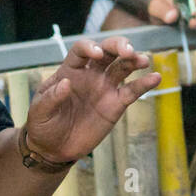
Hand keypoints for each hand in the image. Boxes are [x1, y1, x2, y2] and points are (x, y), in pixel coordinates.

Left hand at [24, 37, 159, 164]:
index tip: (96, 54)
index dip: (90, 48)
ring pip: (123, 67)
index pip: (82, 50)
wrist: (53, 149)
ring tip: (143, 60)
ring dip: (134, 60)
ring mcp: (105, 88)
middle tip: (128, 50)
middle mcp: (90, 74)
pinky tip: (156, 78)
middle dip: (118, 46)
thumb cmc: (43, 125)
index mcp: (70, 70)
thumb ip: (51, 97)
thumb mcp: (39, 112)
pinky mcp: (116, 104)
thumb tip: (65, 83)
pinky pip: (132, 90)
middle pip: (108, 51)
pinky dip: (145, 83)